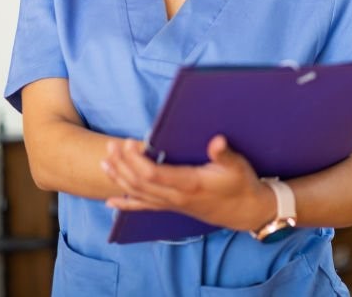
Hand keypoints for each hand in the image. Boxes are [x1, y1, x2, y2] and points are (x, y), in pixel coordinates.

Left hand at [100, 135, 275, 231]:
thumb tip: (216, 141)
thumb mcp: (237, 166)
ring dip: (120, 179)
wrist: (246, 211)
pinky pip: (145, 207)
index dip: (136, 160)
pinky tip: (110, 201)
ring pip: (138, 194)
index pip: (153, 174)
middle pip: (140, 183)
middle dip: (122, 165)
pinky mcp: (173, 207)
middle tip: (110, 146)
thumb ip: (224, 154)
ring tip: (105, 162)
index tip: (129, 142)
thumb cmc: (241, 185)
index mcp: (188, 183)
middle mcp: (176, 197)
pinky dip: (126, 204)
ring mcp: (173, 204)